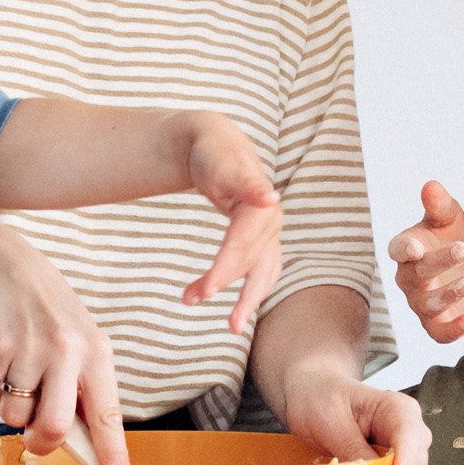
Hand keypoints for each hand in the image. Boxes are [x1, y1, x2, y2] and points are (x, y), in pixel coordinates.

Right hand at [0, 217, 129, 464]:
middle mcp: (67, 351)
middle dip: (41, 442)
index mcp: (96, 353)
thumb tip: (82, 442)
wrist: (1, 262)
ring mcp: (29, 349)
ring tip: (14, 374)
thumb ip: (81, 386)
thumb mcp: (77, 340)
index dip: (112, 455)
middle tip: (33, 438)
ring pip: (16, 415)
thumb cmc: (43, 309)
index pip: (108, 416)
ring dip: (10, 407)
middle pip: (56, 427)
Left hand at [177, 113, 282, 334]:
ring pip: (259, 274)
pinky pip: (253, 271)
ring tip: (218, 319)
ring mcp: (269, 235)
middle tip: (192, 301)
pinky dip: (239, 287)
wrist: (218, 145)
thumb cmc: (217, 153)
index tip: (204, 292)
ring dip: (240, 298)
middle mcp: (271, 223)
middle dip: (222, 283)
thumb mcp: (226, 162)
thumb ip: (249, 182)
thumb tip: (271, 198)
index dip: (224, 269)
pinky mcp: (260, 242)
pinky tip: (215, 298)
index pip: (242, 245)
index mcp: (262, 207)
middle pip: (251, 263)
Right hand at [388, 182, 463, 342]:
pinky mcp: (437, 323)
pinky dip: (452, 331)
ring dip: (447, 295)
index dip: (405, 249)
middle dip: (439, 263)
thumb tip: (431, 186)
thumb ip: (439, 204)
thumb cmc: (451, 234)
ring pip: (428, 304)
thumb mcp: (450, 216)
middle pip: (417, 275)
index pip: (398, 249)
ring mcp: (421, 302)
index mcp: (406, 248)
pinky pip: (439, 333)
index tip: (417, 247)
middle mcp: (408, 278)